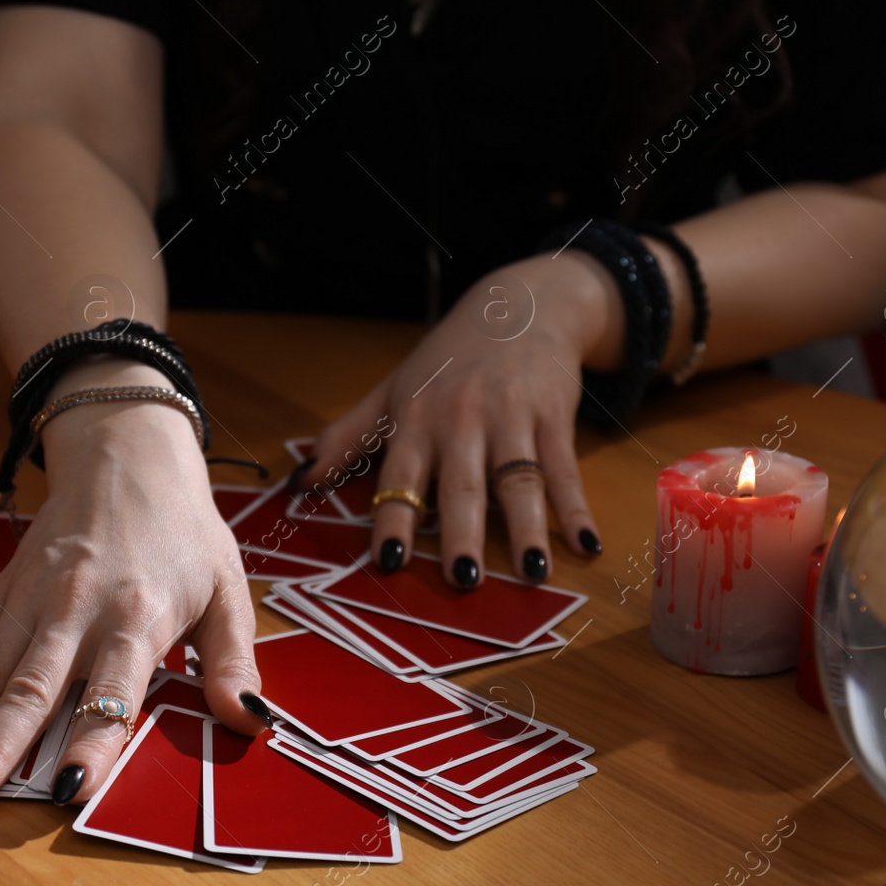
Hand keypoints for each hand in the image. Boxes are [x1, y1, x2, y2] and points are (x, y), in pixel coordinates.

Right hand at [0, 359, 268, 808]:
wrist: (128, 449)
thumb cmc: (185, 530)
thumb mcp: (228, 590)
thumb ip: (235, 662)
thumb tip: (251, 723)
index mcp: (138, 616)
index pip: (114, 689)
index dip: (93, 741)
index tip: (68, 790)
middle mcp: (77, 610)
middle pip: (32, 686)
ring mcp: (33, 600)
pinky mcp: (6, 590)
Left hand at [310, 252, 622, 586]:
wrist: (518, 304)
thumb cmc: (448, 360)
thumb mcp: (393, 391)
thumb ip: (347, 437)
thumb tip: (299, 481)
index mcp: (416, 421)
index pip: (400, 478)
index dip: (394, 519)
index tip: (390, 561)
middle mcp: (461, 421)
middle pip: (463, 486)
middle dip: (462, 534)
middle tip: (463, 580)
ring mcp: (511, 418)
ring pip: (518, 481)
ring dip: (527, 529)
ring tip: (533, 574)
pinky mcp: (554, 415)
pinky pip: (564, 469)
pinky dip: (576, 509)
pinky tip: (587, 545)